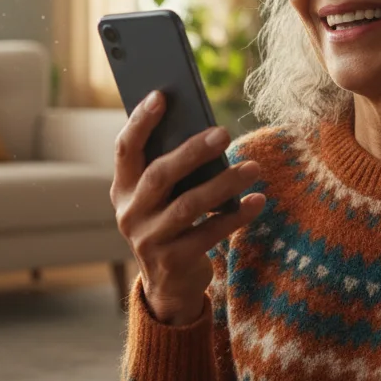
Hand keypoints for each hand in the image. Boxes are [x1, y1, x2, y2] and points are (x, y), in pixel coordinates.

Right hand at [110, 91, 266, 325]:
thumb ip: (172, 168)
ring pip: (189, 205)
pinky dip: (236, 216)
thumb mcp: (161, 198)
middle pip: (160, 175)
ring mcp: (149, 240)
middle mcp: (130, 213)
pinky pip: (209, 234)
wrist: (168, 285)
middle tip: (223, 132)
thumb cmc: (171, 223)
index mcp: (123, 189)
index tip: (161, 95)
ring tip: (252, 167)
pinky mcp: (173, 261)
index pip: (125, 149)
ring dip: (223, 183)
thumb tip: (205, 131)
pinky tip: (257, 201)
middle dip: (192, 151)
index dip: (140, 122)